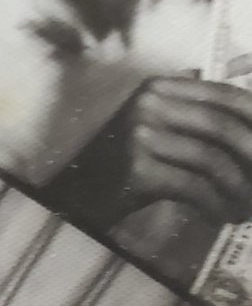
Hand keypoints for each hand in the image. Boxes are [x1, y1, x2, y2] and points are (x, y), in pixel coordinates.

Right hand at [113, 76, 251, 224]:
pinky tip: (223, 218)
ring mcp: (140, 136)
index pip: (225, 96)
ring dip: (239, 188)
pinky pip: (194, 186)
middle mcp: (149, 104)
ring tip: (246, 208)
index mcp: (159, 88)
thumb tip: (246, 128)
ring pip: (212, 159)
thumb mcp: (154, 132)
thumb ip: (191, 118)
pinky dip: (216, 205)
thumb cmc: (116, 168)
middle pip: (223, 127)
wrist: (71, 198)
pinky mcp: (136, 170)